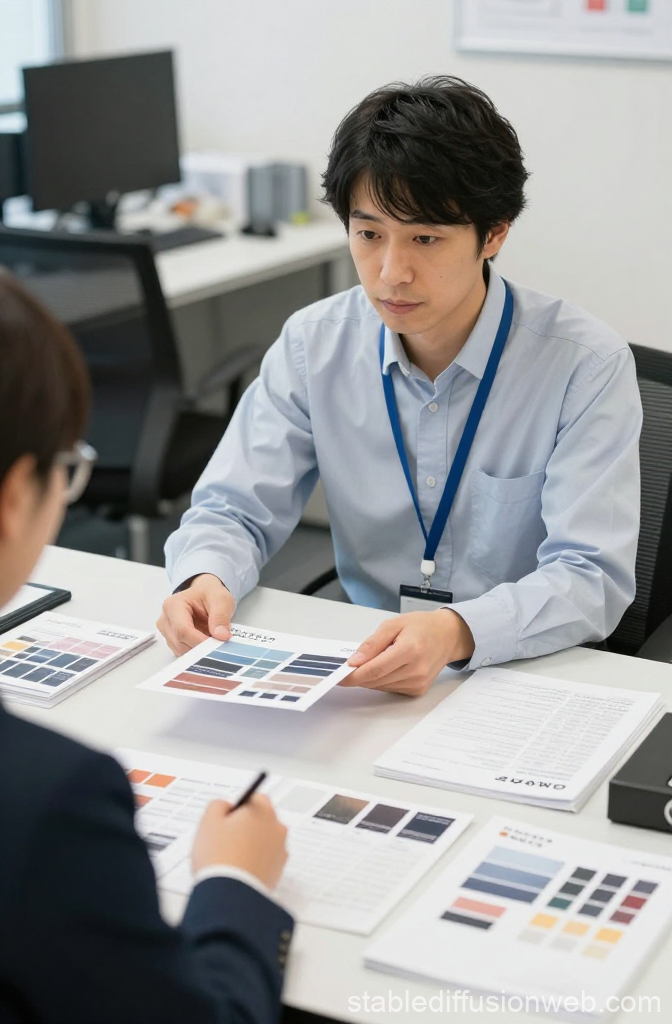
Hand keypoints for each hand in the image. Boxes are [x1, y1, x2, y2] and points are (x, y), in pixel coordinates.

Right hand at [157, 573, 235, 654]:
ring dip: (199, 649)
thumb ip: (220, 617)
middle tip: (218, 643)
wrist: (205, 593)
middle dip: (201, 647)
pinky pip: (183, 652)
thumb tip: (221, 636)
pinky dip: (196, 651)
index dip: (200, 641)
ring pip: (181, 650)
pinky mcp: (172, 641)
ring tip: (212, 638)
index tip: (216, 645)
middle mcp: (165, 619)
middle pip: (180, 643)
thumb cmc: (209, 594)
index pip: (182, 630)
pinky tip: (205, 640)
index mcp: (173, 605)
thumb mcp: (220, 599)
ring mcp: (167, 631)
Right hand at [192, 795, 288, 889]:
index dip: (237, 808)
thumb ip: (218, 805)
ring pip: (265, 840)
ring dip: (252, 845)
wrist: (230, 895)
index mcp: (262, 811)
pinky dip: (256, 862)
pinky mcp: (279, 871)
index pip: (254, 797)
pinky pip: (266, 860)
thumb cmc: (219, 857)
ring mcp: (280, 850)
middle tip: (226, 839)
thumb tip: (226, 806)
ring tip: (231, 858)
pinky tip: (239, 870)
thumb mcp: (209, 821)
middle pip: (262, 819)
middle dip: (246, 826)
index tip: (227, 819)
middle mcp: (276, 828)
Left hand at [342, 609, 474, 696]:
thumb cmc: (421, 626)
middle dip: (359, 676)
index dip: (354, 675)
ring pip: (381, 686)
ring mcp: (419, 682)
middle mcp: (416, 670)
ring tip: (373, 661)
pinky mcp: (418, 690)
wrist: (448, 636)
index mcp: (410, 650)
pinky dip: (382, 680)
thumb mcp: (394, 624)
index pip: (375, 669)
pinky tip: (387, 667)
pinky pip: (390, 689)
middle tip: (348, 668)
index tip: (340, 676)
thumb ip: (372, 643)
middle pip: (376, 680)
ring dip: (370, 678)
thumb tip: (355, 661)